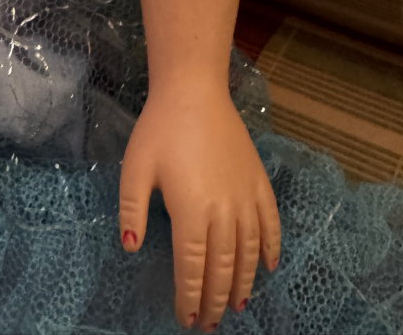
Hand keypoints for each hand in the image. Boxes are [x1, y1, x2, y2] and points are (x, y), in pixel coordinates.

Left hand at [119, 81, 279, 330]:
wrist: (194, 91)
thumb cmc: (160, 129)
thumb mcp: (135, 169)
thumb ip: (131, 211)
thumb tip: (131, 248)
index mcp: (191, 211)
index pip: (192, 267)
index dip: (190, 296)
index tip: (186, 318)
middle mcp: (223, 210)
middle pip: (223, 266)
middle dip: (215, 299)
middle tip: (208, 322)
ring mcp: (245, 195)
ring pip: (249, 251)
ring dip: (243, 281)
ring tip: (236, 305)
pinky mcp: (258, 180)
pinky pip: (270, 222)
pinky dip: (271, 247)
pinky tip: (268, 266)